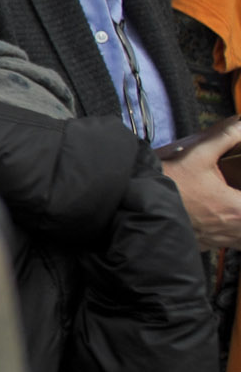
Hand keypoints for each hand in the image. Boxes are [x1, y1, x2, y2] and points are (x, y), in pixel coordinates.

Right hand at [161, 117, 240, 248]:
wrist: (141, 205)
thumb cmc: (171, 184)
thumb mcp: (199, 156)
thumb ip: (225, 138)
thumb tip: (240, 126)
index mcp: (237, 209)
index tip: (239, 187)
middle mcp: (231, 229)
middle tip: (235, 198)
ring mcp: (218, 240)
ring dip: (239, 226)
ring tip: (232, 213)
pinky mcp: (204, 245)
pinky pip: (226, 245)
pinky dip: (229, 237)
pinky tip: (221, 225)